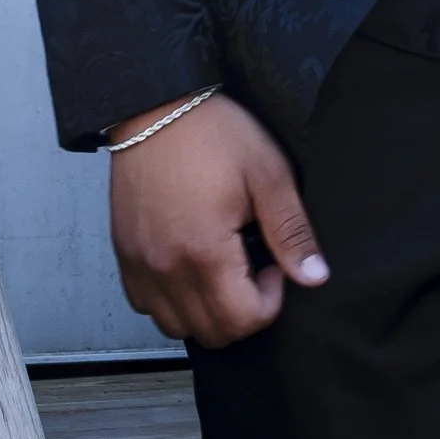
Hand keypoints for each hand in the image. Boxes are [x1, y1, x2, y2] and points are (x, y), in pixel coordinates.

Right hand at [107, 93, 329, 346]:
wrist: (155, 105)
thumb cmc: (211, 131)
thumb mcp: (267, 173)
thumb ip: (291, 231)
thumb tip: (315, 276)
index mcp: (204, 250)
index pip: (243, 320)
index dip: (271, 301)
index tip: (275, 265)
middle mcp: (165, 268)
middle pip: (212, 333)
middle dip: (244, 312)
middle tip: (255, 267)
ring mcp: (140, 265)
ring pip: (177, 327)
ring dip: (208, 313)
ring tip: (224, 270)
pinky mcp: (124, 255)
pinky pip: (147, 306)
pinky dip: (172, 302)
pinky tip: (191, 268)